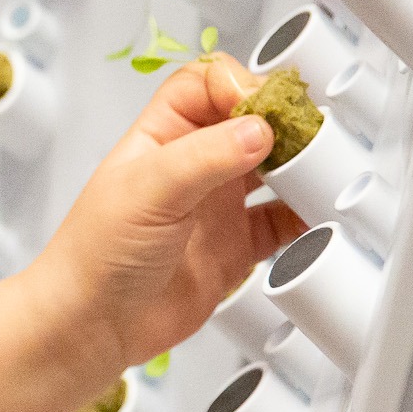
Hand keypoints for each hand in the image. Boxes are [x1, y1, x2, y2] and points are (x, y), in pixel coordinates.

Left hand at [28, 55, 306, 377]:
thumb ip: (205, 157)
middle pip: (252, 121)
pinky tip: (316, 216)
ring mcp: (216, 206)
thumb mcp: (147, 191)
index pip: (210, 84)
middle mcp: (193, 166)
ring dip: (302, 167)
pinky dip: (305, 216)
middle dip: (286, 123)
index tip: (268, 110)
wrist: (92, 327)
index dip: (242, 86)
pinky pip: (282, 221)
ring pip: (275, 169)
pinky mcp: (234, 248)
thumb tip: (259, 129)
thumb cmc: (94, 255)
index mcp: (162, 137)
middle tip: (310, 138)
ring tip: (321, 173)